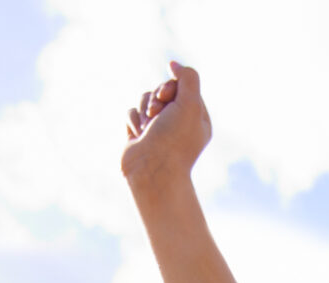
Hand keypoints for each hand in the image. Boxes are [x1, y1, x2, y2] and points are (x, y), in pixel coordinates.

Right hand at [121, 61, 209, 193]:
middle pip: (161, 89)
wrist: (151, 172)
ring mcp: (158, 128)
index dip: (169, 87)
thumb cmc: (173, 141)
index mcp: (196, 117)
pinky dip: (133, 121)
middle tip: (156, 114)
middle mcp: (178, 122)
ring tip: (147, 128)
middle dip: (155, 99)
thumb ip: (187, 77)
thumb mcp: (191, 103)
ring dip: (144, 110)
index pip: (181, 85)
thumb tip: (173, 64)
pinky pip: (132, 112)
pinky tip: (138, 135)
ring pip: (145, 99)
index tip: (165, 98)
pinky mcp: (140, 134)